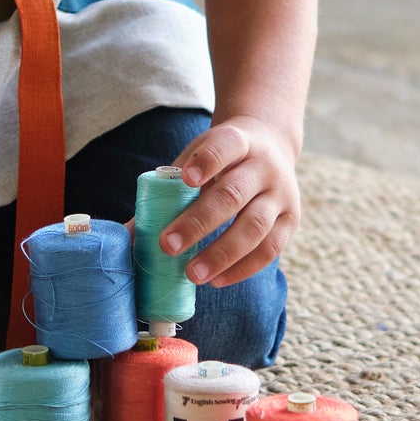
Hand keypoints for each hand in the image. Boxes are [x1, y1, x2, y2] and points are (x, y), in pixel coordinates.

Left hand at [159, 118, 299, 286]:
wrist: (269, 146)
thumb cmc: (220, 159)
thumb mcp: (196, 159)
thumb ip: (166, 189)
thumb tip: (128, 234)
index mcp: (238, 141)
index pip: (224, 146)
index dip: (207, 162)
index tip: (185, 178)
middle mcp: (264, 166)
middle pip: (233, 194)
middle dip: (198, 222)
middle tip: (167, 246)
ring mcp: (282, 193)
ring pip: (255, 227)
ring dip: (222, 254)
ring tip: (192, 274)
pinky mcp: (291, 220)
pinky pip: (270, 249)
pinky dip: (243, 268)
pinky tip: (217, 280)